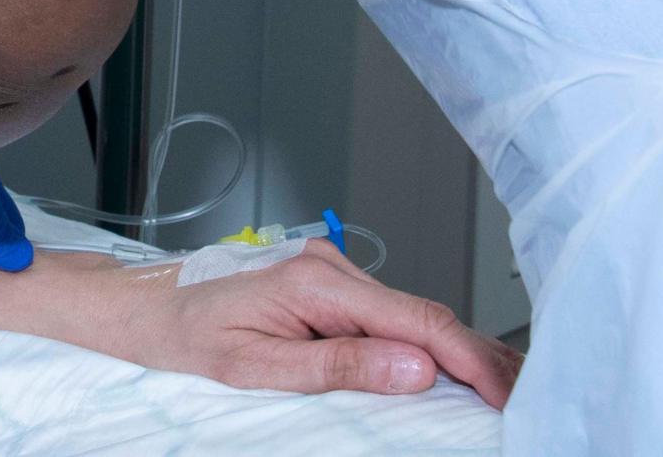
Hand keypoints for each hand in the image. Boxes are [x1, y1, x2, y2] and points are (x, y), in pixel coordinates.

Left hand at [109, 242, 517, 407]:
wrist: (139, 306)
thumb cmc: (184, 335)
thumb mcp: (255, 365)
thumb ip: (339, 366)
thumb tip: (416, 368)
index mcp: (316, 282)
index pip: (418, 321)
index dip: (471, 359)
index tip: (508, 393)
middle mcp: (331, 265)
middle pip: (425, 314)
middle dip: (478, 357)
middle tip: (523, 397)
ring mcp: (330, 269)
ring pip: (410, 313)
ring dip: (455, 351)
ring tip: (500, 387)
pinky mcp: (325, 282)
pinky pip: (387, 313)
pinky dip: (423, 341)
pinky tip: (447, 366)